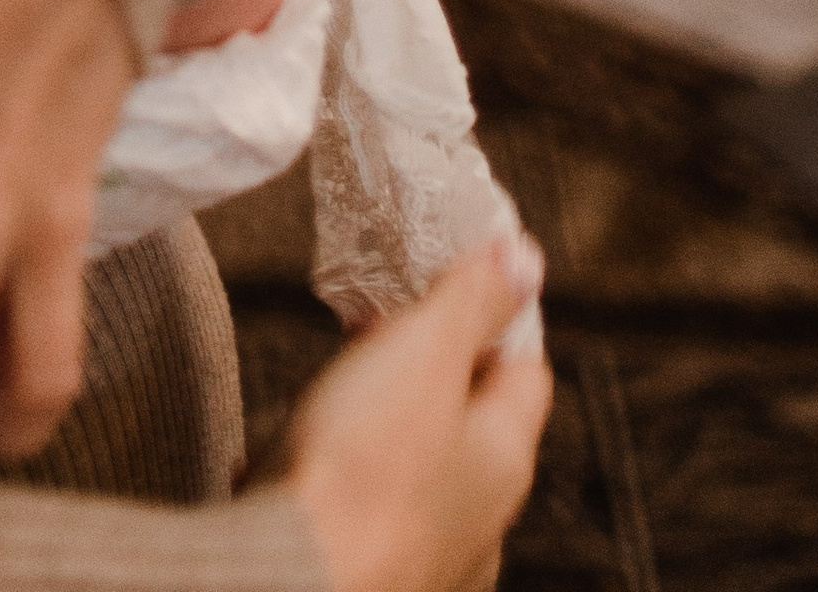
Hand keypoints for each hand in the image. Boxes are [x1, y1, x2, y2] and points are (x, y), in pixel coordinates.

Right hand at [283, 236, 551, 591]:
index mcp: (505, 462)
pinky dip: (339, 478)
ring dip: (381, 424)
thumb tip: (525, 258)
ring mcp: (428, 561)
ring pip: (417, 470)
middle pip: (469, 422)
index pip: (525, 370)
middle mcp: (481, 522)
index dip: (492, 315)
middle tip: (373, 326)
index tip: (445, 279)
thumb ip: (472, 303)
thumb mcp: (422, 355)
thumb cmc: (359, 472)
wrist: (292, 583)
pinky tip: (294, 462)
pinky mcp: (373, 578)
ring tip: (330, 389)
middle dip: (424, 367)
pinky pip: (363, 512)